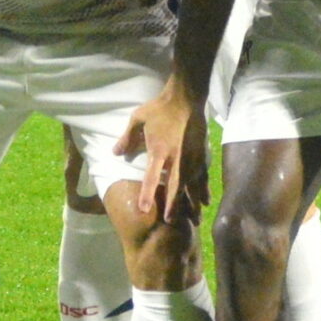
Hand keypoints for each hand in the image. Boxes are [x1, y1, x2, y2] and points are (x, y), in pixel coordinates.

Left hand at [119, 76, 208, 221]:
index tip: (143, 210)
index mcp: (158, 151)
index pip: (151, 177)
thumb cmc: (159, 108)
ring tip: (193, 220)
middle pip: (174, 187)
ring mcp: (191, 158)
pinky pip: (203, 176)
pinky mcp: (201, 154)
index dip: (146, 194)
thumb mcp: (137, 119)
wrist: (185, 98)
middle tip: (170, 222)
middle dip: (172, 205)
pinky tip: (205, 201)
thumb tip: (115, 153)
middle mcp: (176, 158)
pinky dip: (203, 189)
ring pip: (191, 185)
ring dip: (191, 203)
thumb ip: (127, 138)